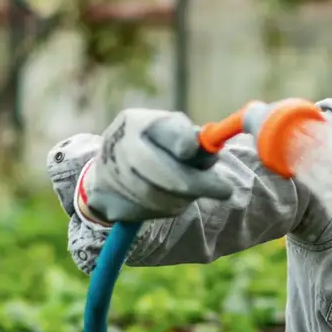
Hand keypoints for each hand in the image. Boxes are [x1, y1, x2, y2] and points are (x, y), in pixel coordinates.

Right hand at [77, 109, 232, 223]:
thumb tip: (210, 151)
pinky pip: (144, 209)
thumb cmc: (152, 147)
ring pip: (154, 194)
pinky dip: (165, 208)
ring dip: (183, 198)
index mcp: (136, 122)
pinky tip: (171, 201)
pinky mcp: (106, 198)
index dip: (183, 143)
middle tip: (225, 191)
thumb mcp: (170, 133)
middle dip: (196, 183)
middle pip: (158, 168)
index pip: (163, 131)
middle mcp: (118, 144)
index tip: (203, 155)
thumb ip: (190, 140)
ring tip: (195, 194)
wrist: (106, 170)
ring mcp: (109, 172)